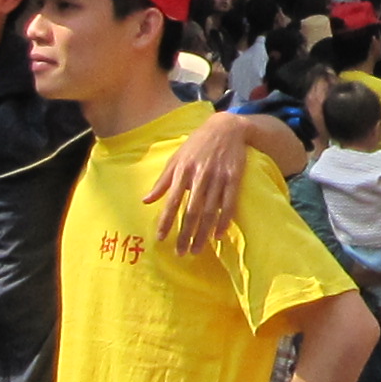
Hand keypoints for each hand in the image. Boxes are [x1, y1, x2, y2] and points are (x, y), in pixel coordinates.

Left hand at [149, 115, 264, 256]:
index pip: (172, 201)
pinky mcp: (234, 178)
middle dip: (185, 234)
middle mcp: (200, 175)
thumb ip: (162, 181)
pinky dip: (224, 220)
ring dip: (203, 233)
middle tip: (180, 253)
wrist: (226, 127)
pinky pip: (229, 203)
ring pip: (210, 211)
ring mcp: (218, 177)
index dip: (166, 221)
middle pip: (191, 210)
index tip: (160, 239)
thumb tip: (146, 201)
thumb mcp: (176, 159)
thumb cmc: (196, 145)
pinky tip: (218, 235)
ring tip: (196, 250)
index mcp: (183, 170)